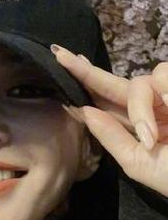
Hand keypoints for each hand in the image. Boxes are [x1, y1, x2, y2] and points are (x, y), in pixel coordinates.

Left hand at [51, 45, 167, 197]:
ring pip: (140, 81)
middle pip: (115, 83)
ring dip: (140, 108)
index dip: (86, 87)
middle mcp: (155, 108)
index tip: (61, 68)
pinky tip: (167, 117)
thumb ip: (112, 138)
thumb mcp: (140, 163)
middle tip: (61, 56)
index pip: (108, 104)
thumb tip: (85, 111)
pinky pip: (162, 76)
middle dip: (86, 71)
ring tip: (153, 135)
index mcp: (142, 127)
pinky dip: (159, 98)